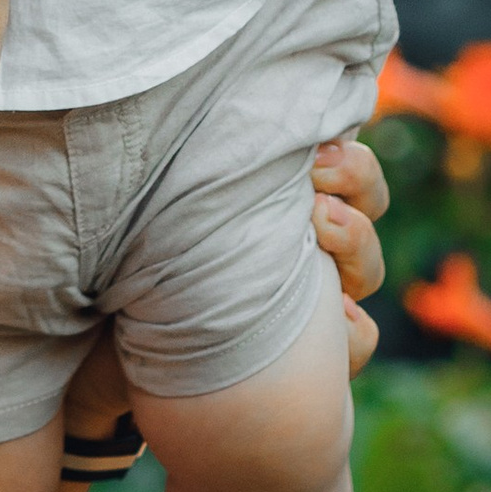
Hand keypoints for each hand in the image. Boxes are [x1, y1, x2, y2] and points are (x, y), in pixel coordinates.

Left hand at [54, 142, 388, 453]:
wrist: (122, 368)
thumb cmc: (133, 280)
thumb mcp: (149, 225)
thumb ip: (180, 186)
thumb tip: (172, 124)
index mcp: (274, 202)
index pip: (336, 163)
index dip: (342, 155)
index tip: (309, 149)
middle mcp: (303, 246)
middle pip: (368, 202)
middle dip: (357, 181)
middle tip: (316, 181)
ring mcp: (314, 301)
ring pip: (367, 269)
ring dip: (355, 245)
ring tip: (318, 229)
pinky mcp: (314, 357)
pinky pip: (357, 342)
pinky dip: (352, 331)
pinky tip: (331, 320)